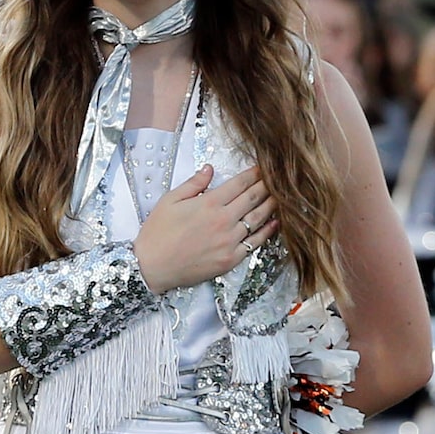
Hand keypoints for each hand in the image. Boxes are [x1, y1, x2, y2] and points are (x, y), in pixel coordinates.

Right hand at [132, 164, 275, 292]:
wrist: (153, 266)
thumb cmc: (158, 233)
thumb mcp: (170, 200)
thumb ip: (193, 184)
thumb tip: (210, 169)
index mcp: (208, 203)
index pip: (239, 184)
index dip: (253, 174)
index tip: (263, 167)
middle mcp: (223, 220)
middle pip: (253, 198)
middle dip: (267, 186)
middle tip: (278, 178)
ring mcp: (229, 241)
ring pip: (258, 219)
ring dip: (271, 205)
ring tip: (281, 196)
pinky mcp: (231, 259)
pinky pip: (254, 243)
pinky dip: (267, 232)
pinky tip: (274, 223)